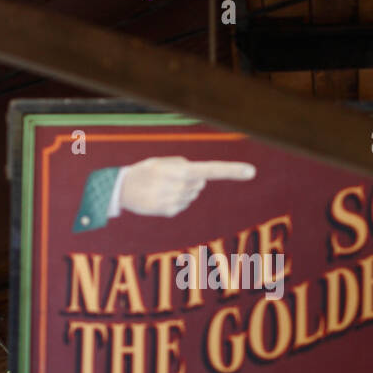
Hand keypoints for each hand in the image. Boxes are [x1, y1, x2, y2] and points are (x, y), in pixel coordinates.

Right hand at [117, 156, 255, 217]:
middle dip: (190, 179)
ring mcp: (176, 201)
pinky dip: (174, 200)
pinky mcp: (170, 211)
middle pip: (200, 183)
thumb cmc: (145, 171)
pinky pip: (182, 204)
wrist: (121, 189)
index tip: (251, 171)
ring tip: (161, 187)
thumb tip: (201, 181)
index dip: (232, 170)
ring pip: (191, 194)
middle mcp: (181, 186)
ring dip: (181, 190)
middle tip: (168, 177)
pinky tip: (158, 197)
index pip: (211, 170)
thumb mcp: (162, 162)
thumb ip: (184, 166)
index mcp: (181, 170)